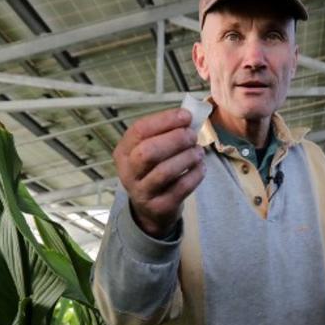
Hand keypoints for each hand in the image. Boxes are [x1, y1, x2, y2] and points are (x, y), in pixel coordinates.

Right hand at [113, 108, 204, 237]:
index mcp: (123, 151)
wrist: (151, 209)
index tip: (186, 116)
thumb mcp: (151, 149)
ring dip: (187, 157)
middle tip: (192, 136)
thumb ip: (165, 132)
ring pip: (164, 171)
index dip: (165, 120)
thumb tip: (189, 115)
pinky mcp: (159, 206)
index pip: (139, 130)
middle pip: (148, 152)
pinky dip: (195, 174)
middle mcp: (128, 172)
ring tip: (198, 152)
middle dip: (175, 140)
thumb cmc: (153, 170)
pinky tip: (200, 166)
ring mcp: (142, 192)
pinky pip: (180, 188)